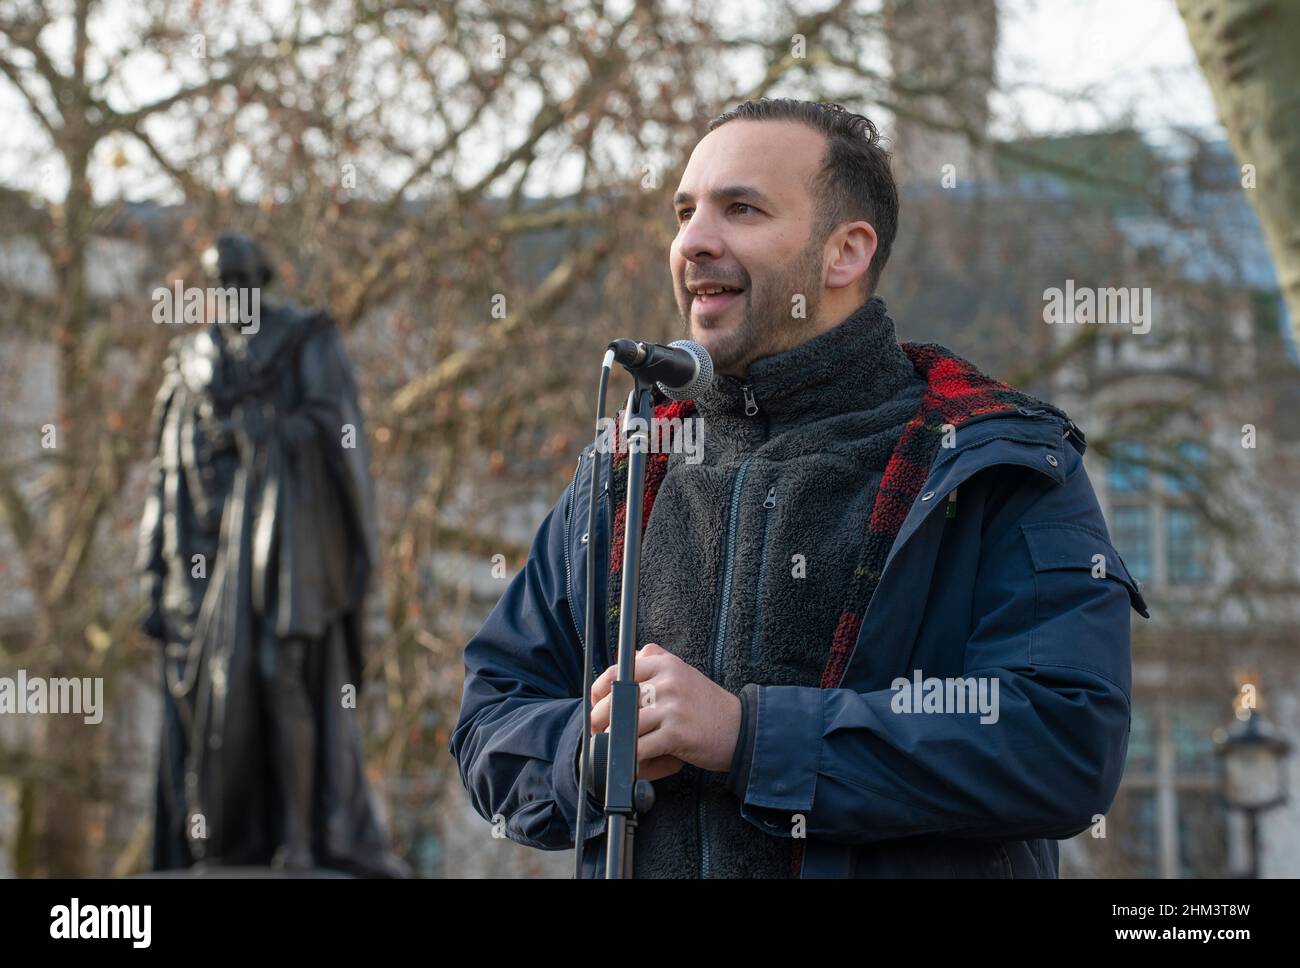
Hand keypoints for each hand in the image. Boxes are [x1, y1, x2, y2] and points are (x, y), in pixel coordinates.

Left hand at [589, 642, 741, 774]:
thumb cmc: (708, 705)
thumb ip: (655, 664)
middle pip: (617, 697)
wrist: (741, 729)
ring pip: (626, 722)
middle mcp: (668, 680)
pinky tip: (629, 760)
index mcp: (666, 664)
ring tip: (611, 745)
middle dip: (600, 717)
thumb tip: (623, 665)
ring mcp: (672, 706)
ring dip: (613, 738)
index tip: (594, 702)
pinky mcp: (676, 732)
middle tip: (597, 729)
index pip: (619, 670)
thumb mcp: (684, 673)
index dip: (599, 689)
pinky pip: (641, 746)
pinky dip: (630, 756)